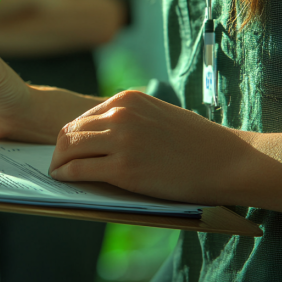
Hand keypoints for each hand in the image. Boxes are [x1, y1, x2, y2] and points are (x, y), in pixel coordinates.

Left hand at [48, 90, 251, 203]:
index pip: (83, 118)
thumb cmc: (197, 142)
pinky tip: (65, 181)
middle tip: (56, 165)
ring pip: (69, 149)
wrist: (225, 160)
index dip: (71, 137)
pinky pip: (80, 170)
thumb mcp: (158, 115)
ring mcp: (121, 140)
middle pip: (70, 132)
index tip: (66, 150)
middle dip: (60, 151)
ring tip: (59, 175)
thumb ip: (129, 119)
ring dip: (59, 164)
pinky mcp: (124, 168)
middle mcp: (120, 115)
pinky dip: (67, 176)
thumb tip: (100, 137)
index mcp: (127, 99)